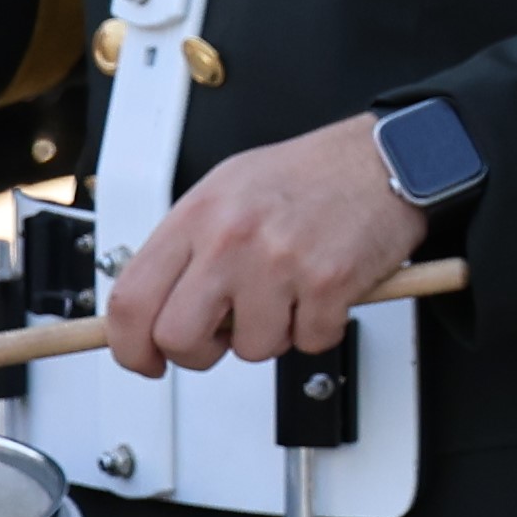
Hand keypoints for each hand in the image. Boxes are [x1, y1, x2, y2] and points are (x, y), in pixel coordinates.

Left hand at [109, 115, 425, 375]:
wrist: (386, 157)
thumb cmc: (310, 174)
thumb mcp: (227, 191)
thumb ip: (187, 247)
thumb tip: (152, 305)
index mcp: (197, 217)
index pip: (131, 301)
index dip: (129, 346)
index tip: (144, 358)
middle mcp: (231, 239)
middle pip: (178, 337)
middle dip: (199, 352)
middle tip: (221, 337)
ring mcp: (279, 262)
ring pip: (249, 348)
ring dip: (272, 334)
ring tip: (289, 296)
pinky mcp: (328, 282)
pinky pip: (309, 341)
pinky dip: (320, 327)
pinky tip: (324, 293)